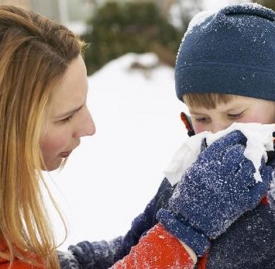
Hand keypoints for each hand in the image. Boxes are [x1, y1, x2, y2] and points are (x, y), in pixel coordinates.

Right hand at [157, 130, 271, 255]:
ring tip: (254, 158)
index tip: (239, 134)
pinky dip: (265, 177)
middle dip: (242, 149)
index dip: (233, 138)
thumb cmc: (187, 196)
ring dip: (253, 161)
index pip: (222, 145)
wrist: (190, 222)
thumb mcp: (190, 172)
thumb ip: (203, 158)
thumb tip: (212, 143)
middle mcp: (218, 175)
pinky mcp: (241, 202)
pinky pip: (258, 186)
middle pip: (237, 155)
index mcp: (204, 166)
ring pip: (249, 168)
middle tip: (244, 148)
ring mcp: (231, 189)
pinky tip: (266, 171)